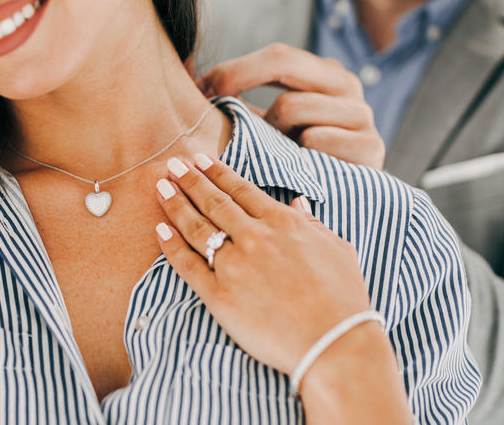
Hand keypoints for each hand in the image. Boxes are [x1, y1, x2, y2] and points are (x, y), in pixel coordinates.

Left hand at [153, 155, 410, 421]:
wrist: (335, 345)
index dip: (217, 172)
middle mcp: (255, 239)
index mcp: (283, 224)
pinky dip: (171, 245)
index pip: (241, 190)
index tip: (200, 159)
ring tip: (160, 187)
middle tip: (171, 163)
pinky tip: (160, 230)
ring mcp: (234, 266)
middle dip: (190, 180)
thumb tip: (297, 204)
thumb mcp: (337, 249)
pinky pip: (188, 265)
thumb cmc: (343, 300)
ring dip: (176, 204)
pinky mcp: (219, 296)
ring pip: (197, 227)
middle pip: (214, 202)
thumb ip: (312, 224)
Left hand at [197, 43, 385, 168]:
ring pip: (292, 105)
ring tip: (269, 150)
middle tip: (217, 112)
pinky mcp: (371, 148)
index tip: (201, 89)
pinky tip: (293, 168)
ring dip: (270, 130)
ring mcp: (363, 115)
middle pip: (283, 64)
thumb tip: (188, 78)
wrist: (349, 205)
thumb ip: (240, 97)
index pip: (275, 54)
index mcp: (324, 72)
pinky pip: (314, 139)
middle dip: (241, 83)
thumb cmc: (296, 161)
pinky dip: (295, 154)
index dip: (234, 69)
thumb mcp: (270, 122)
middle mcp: (348, 84)